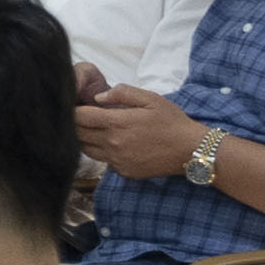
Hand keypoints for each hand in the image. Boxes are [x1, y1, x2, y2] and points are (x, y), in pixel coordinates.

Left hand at [75, 83, 209, 181]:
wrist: (191, 150)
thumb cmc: (171, 121)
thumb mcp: (151, 99)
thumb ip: (122, 93)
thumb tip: (98, 97)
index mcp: (117, 123)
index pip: (80, 117)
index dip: (74, 110)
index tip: (75, 105)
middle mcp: (113, 144)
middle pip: (78, 134)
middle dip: (75, 125)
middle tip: (81, 117)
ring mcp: (117, 160)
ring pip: (86, 150)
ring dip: (85, 139)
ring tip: (94, 129)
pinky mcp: (124, 171)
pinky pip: (103, 161)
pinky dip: (101, 152)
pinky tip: (111, 143)